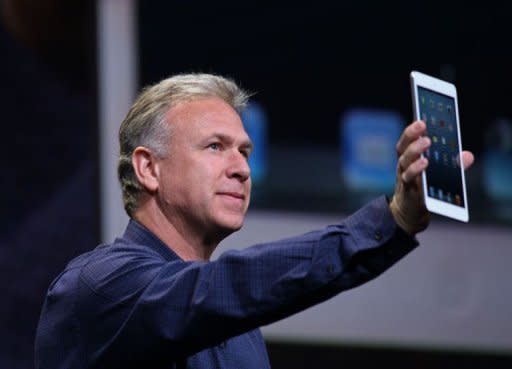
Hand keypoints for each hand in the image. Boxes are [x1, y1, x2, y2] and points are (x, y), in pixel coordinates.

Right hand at [389, 120, 473, 234]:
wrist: (411, 211)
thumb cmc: (424, 187)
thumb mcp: (440, 174)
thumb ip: (453, 164)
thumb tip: (468, 156)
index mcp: (410, 157)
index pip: (407, 139)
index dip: (412, 129)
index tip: (422, 119)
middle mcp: (403, 165)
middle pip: (404, 147)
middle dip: (413, 136)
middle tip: (423, 126)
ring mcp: (403, 177)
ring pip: (404, 161)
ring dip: (415, 151)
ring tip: (427, 143)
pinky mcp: (407, 189)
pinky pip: (408, 178)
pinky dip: (416, 169)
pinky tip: (425, 163)